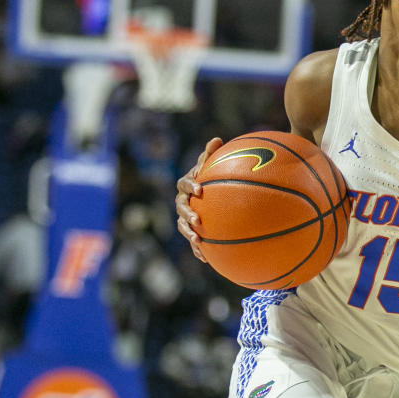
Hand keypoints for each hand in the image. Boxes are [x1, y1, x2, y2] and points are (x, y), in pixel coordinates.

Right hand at [175, 137, 221, 261]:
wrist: (208, 194)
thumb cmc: (210, 176)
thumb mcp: (211, 165)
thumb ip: (211, 155)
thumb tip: (217, 139)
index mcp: (187, 184)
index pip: (184, 183)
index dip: (190, 185)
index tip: (200, 189)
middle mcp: (182, 200)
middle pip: (181, 208)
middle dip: (188, 214)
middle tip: (197, 219)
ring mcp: (185, 216)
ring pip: (183, 226)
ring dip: (189, 234)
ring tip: (198, 240)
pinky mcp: (191, 230)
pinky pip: (192, 240)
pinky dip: (197, 249)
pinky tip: (205, 258)